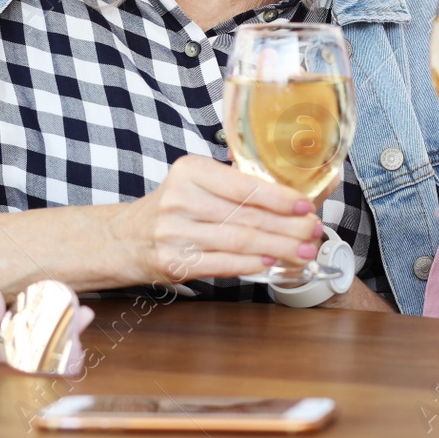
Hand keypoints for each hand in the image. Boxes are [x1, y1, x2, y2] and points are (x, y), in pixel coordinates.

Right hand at [110, 155, 322, 285]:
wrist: (124, 238)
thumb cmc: (173, 208)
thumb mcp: (197, 183)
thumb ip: (236, 184)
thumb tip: (295, 194)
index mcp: (190, 171)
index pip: (243, 185)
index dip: (280, 197)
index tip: (306, 206)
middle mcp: (180, 200)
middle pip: (247, 216)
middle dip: (288, 227)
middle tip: (314, 233)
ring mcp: (174, 233)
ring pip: (239, 242)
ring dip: (278, 249)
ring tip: (304, 252)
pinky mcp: (173, 262)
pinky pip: (222, 265)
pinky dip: (251, 266)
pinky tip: (272, 264)